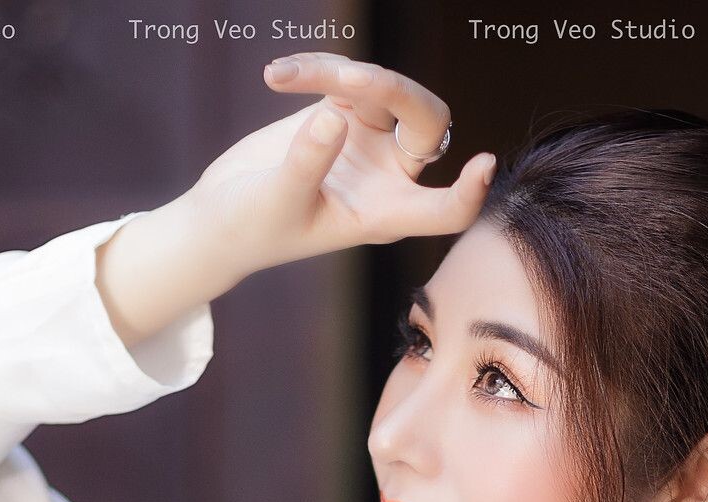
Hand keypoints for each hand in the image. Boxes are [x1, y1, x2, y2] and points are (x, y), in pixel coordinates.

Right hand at [189, 54, 494, 278]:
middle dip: (396, 92)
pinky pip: (345, 73)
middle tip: (344, 81)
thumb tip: (334, 119)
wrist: (223, 214)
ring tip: (283, 76)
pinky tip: (276, 76)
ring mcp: (369, 140)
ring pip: (385, 87)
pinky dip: (313, 67)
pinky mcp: (342, 111)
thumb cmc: (252, 228)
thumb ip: (306, 165)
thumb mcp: (277, 202)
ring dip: (339, 73)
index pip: (444, 211)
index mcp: (385, 215)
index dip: (468, 192)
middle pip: (428, 123)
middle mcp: (388, 176)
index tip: (484, 163)